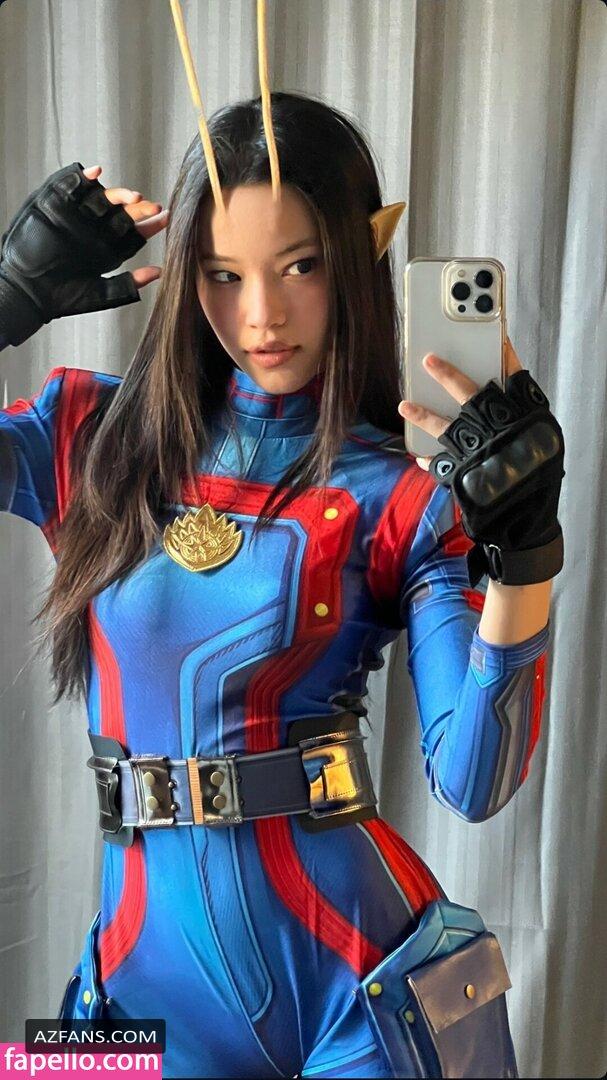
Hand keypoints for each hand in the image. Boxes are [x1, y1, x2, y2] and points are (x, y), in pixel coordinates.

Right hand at [0, 161, 167, 345]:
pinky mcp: (56, 205)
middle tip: (154, 207)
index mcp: (109, 248)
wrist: (29, 291)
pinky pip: (70, 185)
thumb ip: (128, 284)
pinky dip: (82, 177)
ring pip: (103, 197)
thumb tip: (160, 272)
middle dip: (140, 208)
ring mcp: (77, 215)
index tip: (166, 219)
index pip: (135, 232)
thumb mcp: (100, 294)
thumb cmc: (63, 297)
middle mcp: (96, 229)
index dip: (151, 225)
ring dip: (120, 194)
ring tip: (134, 196)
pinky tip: (96, 174)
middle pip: (123, 212)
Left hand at [397, 337, 564, 585]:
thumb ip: (519, 416)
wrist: (526, 523)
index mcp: (524, 421)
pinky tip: (418, 456)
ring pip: (445, 429)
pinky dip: (428, 460)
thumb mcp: (538, 441)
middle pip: (471, 396)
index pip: (514, 379)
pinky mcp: (461, 477)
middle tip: (427, 359)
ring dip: (423, 415)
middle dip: (448, 376)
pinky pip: (438, 465)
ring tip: (404, 404)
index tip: (490, 335)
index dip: (502, 355)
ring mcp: (477, 455)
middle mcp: (499, 434)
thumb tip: (496, 388)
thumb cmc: (535, 477)